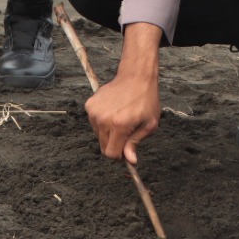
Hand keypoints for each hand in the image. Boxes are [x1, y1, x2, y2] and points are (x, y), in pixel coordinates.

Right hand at [85, 23, 162, 163]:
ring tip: (120, 119)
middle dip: (114, 144)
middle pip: (103, 146)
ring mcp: (94, 112)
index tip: (127, 150)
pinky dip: (102, 122)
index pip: (111, 153)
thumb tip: (130, 160)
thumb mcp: (149, 124)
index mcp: (119, 125)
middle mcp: (103, 119)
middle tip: (126, 133)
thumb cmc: (146, 100)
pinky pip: (94, 123)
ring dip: (108, 133)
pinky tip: (113, 112)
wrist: (135, 77)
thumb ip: (135, 142)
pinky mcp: (89, 105)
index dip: (120, 155)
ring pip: (98, 135)